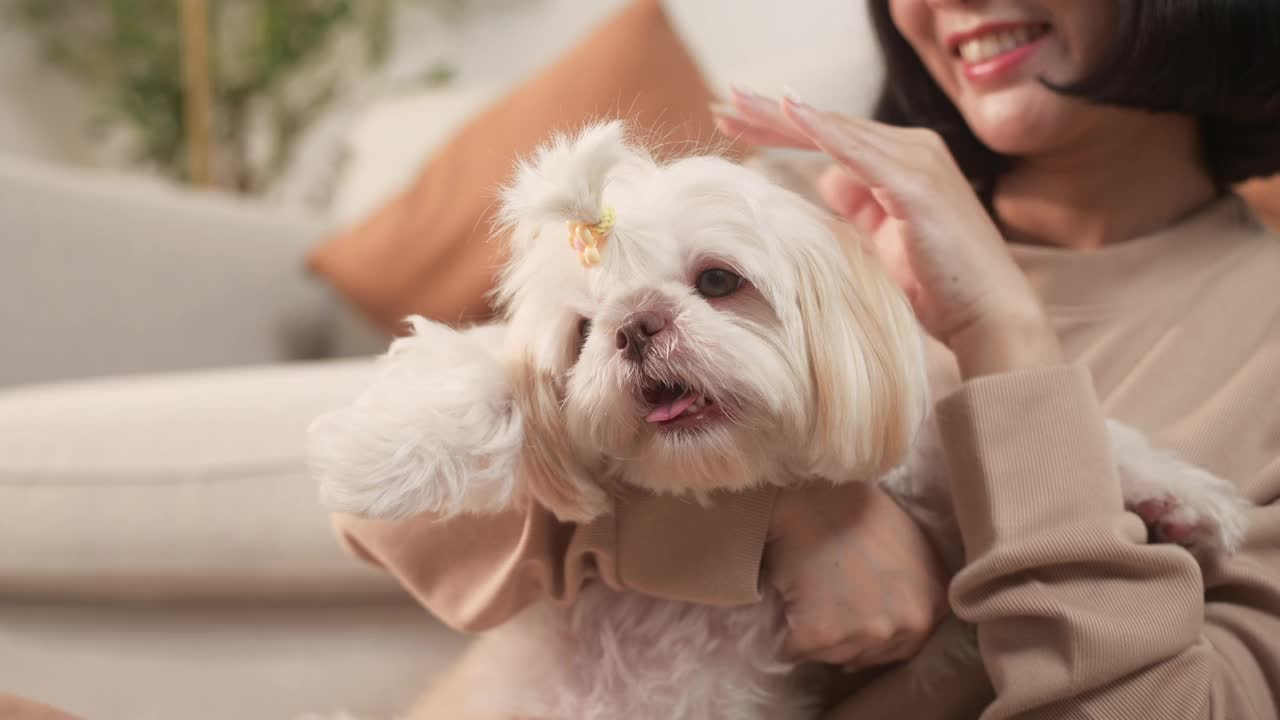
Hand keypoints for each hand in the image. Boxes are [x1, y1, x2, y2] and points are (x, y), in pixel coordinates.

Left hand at [714, 89, 1062, 377]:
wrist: (986, 314)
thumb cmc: (938, 285)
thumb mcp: (884, 239)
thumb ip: (860, 205)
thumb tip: (828, 180)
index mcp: (902, 161)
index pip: (831, 134)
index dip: (783, 126)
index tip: (736, 121)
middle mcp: (913, 149)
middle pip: (829, 124)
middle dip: (773, 114)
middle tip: (725, 103)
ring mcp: (918, 162)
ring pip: (838, 129)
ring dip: (786, 116)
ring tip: (740, 106)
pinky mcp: (918, 186)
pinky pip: (863, 151)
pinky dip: (827, 131)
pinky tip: (793, 114)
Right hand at [766, 481, 949, 667]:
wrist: (811, 494)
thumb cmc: (859, 508)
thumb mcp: (912, 543)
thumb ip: (915, 583)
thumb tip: (897, 605)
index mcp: (933, 604)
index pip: (906, 644)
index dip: (877, 628)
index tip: (855, 613)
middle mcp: (908, 624)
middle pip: (870, 655)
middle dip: (848, 638)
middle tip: (827, 603)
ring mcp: (866, 632)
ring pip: (834, 657)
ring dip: (818, 639)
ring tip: (807, 600)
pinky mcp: (822, 636)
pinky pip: (797, 652)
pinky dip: (787, 638)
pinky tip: (789, 607)